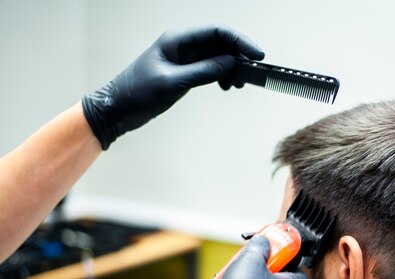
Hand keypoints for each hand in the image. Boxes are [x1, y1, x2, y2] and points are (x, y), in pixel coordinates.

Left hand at [82, 25, 263, 149]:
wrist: (117, 109)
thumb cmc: (137, 93)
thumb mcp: (173, 83)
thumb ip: (204, 71)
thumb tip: (232, 63)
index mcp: (177, 40)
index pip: (216, 32)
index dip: (240, 41)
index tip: (257, 55)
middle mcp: (183, 45)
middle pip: (220, 43)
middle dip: (238, 56)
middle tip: (251, 74)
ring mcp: (184, 59)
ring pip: (217, 57)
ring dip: (232, 68)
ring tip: (238, 84)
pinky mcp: (184, 72)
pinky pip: (210, 68)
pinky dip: (222, 76)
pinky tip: (226, 86)